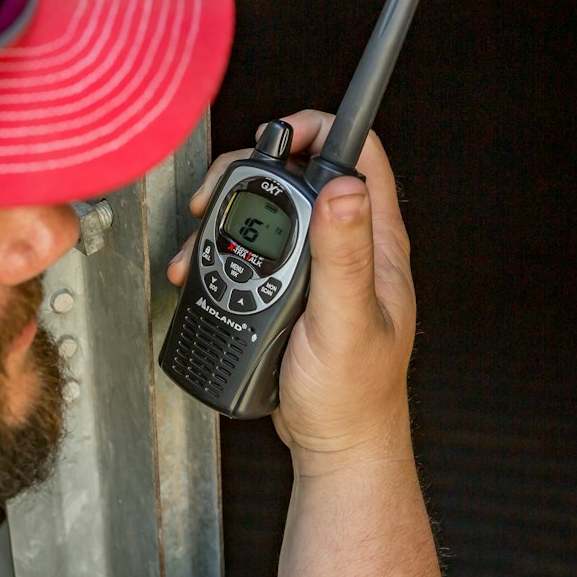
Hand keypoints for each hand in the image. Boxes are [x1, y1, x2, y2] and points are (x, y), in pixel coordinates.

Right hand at [167, 110, 416, 472]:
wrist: (334, 446)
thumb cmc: (354, 395)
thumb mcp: (347, 320)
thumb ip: (345, 255)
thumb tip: (345, 187)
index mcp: (375, 241)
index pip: (358, 153)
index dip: (317, 129)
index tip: (275, 139)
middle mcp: (349, 244)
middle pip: (300, 173)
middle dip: (250, 173)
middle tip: (216, 197)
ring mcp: (319, 267)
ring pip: (268, 211)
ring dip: (226, 218)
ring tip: (200, 244)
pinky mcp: (291, 289)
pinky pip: (252, 250)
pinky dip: (219, 252)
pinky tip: (200, 273)